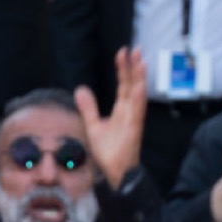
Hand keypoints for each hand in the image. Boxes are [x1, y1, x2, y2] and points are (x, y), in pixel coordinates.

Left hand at [75, 46, 146, 188]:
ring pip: (138, 95)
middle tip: (135, 49)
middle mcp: (131, 111)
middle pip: (133, 85)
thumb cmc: (109, 150)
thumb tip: (80, 89)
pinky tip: (140, 87)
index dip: (123, 69)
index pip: (124, 84)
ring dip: (140, 79)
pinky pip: (138, 112)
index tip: (122, 53)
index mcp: (123, 109)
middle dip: (134, 68)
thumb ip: (88, 108)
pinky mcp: (134, 130)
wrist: (114, 172)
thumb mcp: (93, 125)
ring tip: (141, 61)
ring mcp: (134, 119)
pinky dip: (139, 99)